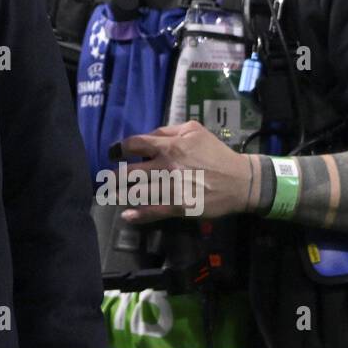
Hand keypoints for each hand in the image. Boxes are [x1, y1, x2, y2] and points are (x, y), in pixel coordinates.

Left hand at [113, 121, 254, 222]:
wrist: (240, 181)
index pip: (134, 144)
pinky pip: (153, 211)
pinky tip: (127, 216)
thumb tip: (147, 137)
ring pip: (137, 192)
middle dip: (115, 176)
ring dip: (121, 195)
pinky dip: (138, 215)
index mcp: (170, 146)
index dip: (119, 149)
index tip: (113, 153)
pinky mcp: (179, 206)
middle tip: (107, 179)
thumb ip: (168, 131)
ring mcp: (172, 188)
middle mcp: (167, 166)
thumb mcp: (194, 130)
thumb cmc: (216, 153)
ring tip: (111, 195)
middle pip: (130, 172)